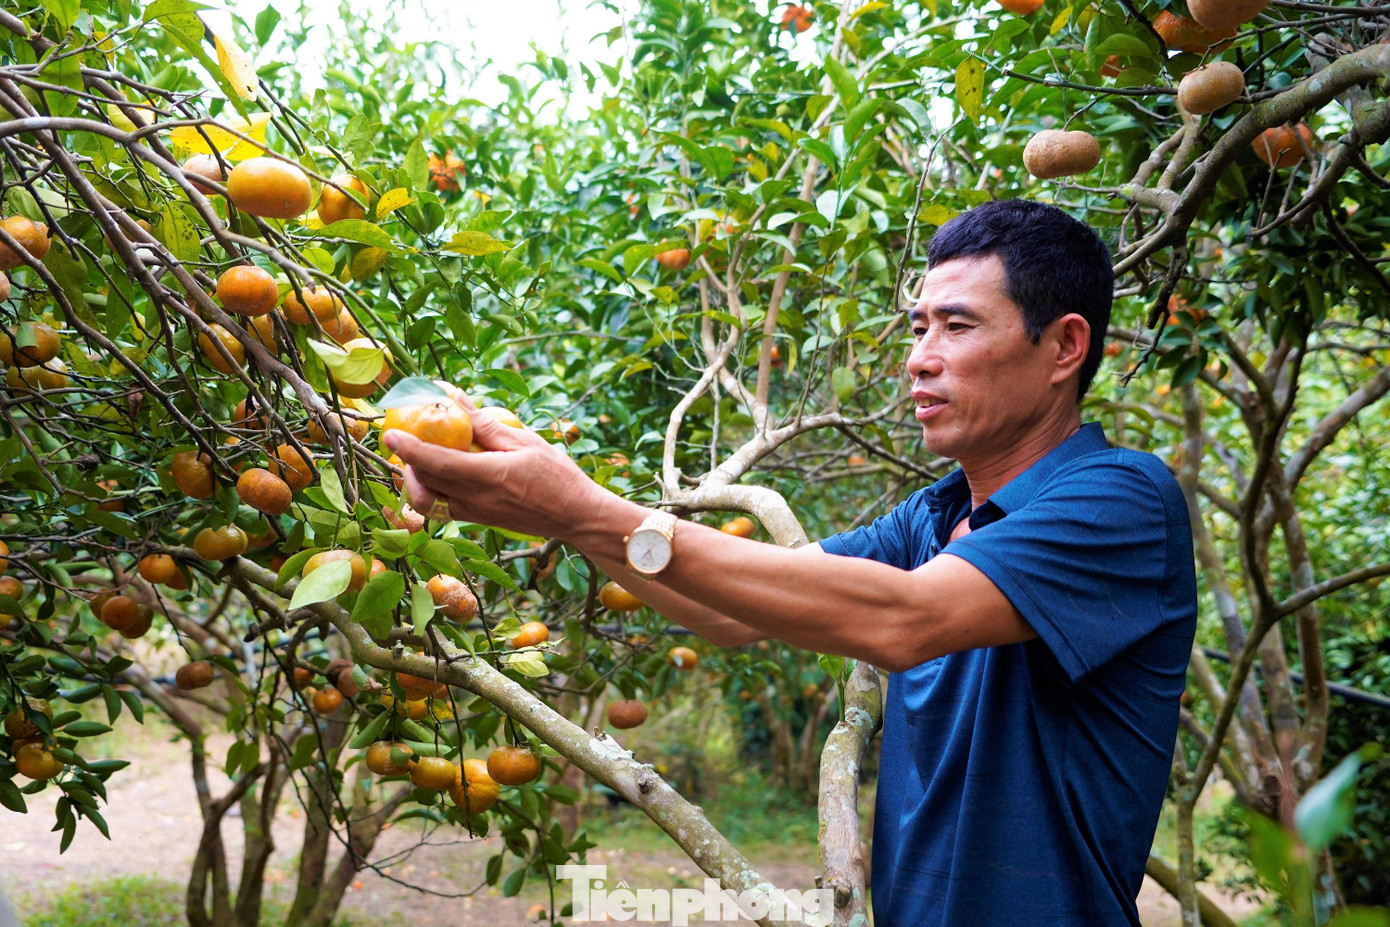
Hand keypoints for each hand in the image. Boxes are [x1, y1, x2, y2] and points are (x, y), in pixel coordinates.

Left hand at [382, 399, 609, 541]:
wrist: (575, 516)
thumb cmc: (556, 475)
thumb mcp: (524, 441)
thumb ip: (485, 424)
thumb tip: (455, 398)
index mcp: (486, 477)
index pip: (437, 463)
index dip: (410, 449)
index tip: (391, 434)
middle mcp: (474, 500)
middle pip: (423, 485)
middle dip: (408, 464)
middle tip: (406, 441)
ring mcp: (474, 514)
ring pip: (428, 501)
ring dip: (417, 481)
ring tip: (422, 459)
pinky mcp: (477, 520)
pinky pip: (442, 507)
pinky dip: (433, 490)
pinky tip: (444, 472)